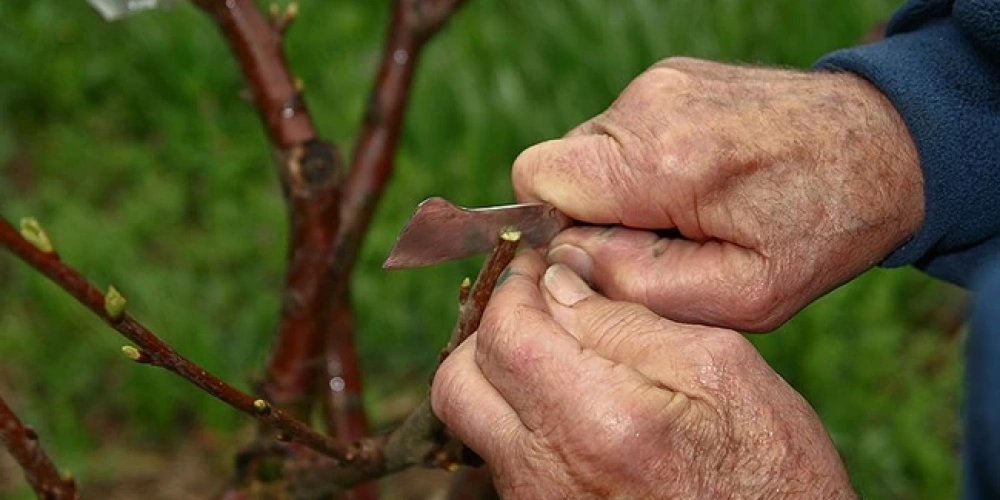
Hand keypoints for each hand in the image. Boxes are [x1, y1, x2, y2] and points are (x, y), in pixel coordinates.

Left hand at [431, 251, 853, 498]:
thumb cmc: (768, 469)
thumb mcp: (719, 369)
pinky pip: (502, 454)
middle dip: (490, 330)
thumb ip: (627, 319)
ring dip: (502, 373)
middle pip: (459, 380)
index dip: (514, 284)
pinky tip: (574, 402)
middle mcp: (547, 469)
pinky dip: (522, 415)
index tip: (539, 265)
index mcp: (596, 418)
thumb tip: (558, 279)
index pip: (504, 330)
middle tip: (538, 307)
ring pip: (474, 420)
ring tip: (560, 352)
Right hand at [512, 57, 922, 330]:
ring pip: (588, 152)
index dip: (557, 229)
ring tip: (692, 211)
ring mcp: (659, 82)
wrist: (885, 147)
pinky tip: (700, 182)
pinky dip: (644, 167)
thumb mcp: (742, 293)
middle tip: (665, 241)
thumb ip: (639, 287)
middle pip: (559, 168)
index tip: (610, 255)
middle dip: (594, 216)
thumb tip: (566, 261)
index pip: (537, 181)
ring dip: (622, 193)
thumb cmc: (820, 229)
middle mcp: (649, 105)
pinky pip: (621, 134)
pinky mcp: (670, 77)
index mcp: (662, 159)